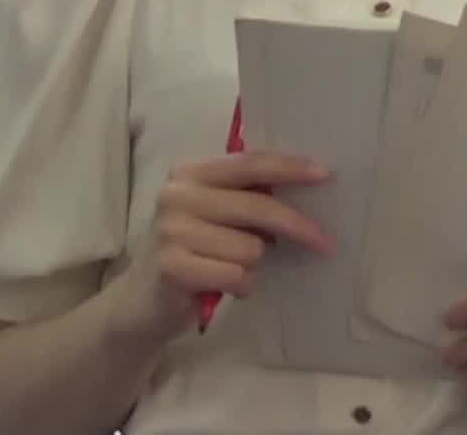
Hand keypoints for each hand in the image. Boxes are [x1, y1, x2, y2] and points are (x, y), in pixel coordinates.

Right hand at [117, 151, 334, 339]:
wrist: (141, 302)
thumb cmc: (191, 252)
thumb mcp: (213, 214)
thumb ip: (245, 197)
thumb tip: (306, 189)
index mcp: (189, 172)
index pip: (248, 163)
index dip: (289, 168)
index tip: (325, 174)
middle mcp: (176, 195)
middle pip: (257, 206)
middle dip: (297, 227)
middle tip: (325, 243)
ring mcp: (170, 231)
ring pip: (251, 248)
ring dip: (253, 266)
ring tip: (231, 269)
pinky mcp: (172, 267)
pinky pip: (236, 276)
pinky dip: (241, 287)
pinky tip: (225, 287)